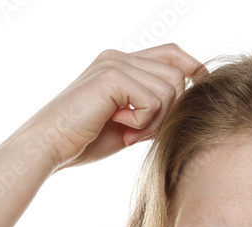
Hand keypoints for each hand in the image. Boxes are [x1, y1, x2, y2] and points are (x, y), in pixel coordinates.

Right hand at [22, 44, 207, 170]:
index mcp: (121, 62)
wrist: (49, 147)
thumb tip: (187, 106)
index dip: (193, 68)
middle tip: (140, 133)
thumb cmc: (84, 141)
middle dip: (169, 111)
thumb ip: (153, 109)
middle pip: (177, 75)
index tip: (202, 88)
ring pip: (170, 88)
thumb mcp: (129, 123)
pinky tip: (120, 127)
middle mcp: (118, 56)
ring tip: (129, 132)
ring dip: (156, 119)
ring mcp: (115, 63)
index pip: (171, 53)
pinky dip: (143, 121)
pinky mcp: (112, 76)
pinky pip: (154, 99)